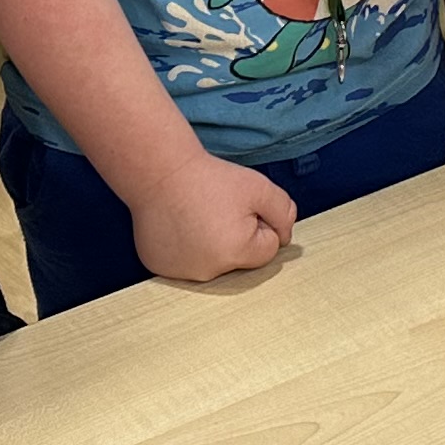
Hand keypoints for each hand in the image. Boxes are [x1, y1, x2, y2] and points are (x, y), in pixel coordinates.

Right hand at [126, 145, 297, 283]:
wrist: (159, 172)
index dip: (260, 223)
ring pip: (212, 261)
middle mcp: (208, 271)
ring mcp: (181, 272)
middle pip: (239, 258)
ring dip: (210, 243)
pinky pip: (185, 260)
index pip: (267, 249)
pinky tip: (178, 223)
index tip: (240, 206)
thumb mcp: (260, 187)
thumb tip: (286, 236)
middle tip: (217, 208)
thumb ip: (284, 212)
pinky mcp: (160, 266)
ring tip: (195, 214)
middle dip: (237, 236)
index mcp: (236, 254)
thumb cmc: (209, 178)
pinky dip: (185, 246)